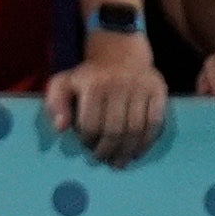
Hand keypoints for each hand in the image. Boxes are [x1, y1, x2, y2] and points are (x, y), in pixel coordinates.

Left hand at [47, 34, 169, 160]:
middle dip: (109, 151)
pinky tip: (137, 152)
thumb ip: (56, 103)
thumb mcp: (64, 82)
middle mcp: (117, 84)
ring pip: (136, 129)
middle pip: (115, 129)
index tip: (88, 147)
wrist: (119, 53)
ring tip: (120, 162)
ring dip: (127, 151)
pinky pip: (155, 123)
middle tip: (105, 161)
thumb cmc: (89, 75)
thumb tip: (61, 128)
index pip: (90, 123)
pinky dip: (147, 142)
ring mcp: (140, 88)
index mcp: (92, 83)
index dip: (89, 141)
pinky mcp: (158, 91)